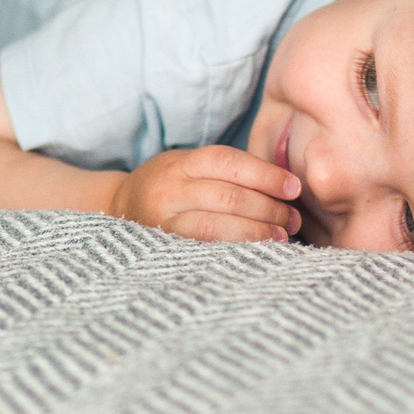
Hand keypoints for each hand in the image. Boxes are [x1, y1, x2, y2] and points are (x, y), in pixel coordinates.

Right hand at [105, 145, 301, 243]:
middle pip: (227, 196)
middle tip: (294, 219)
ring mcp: (163, 219)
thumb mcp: (191, 166)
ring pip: (216, 226)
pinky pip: (203, 248)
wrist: (120, 206)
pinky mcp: (162, 246)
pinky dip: (234, 248)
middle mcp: (169, 189)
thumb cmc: (172, 186)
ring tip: (282, 237)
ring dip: (257, 232)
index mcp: (181, 163)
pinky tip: (256, 251)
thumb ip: (230, 172)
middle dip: (269, 209)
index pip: (228, 162)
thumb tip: (286, 188)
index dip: (265, 175)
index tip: (293, 188)